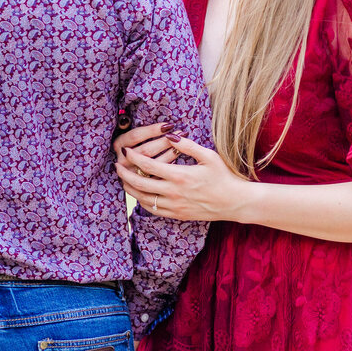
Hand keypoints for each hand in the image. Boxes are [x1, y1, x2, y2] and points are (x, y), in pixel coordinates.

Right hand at [113, 122, 179, 173]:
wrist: (129, 166)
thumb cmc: (135, 145)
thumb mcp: (133, 135)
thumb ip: (141, 130)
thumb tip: (162, 124)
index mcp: (119, 144)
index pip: (136, 136)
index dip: (152, 130)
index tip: (168, 125)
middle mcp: (122, 159)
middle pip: (146, 150)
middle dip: (164, 141)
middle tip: (180, 133)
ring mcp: (130, 173)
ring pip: (152, 163)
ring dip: (170, 152)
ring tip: (182, 143)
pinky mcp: (139, 183)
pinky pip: (156, 175)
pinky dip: (169, 165)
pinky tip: (178, 156)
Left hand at [116, 136, 252, 221]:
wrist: (234, 202)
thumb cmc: (224, 176)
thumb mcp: (208, 156)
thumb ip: (187, 145)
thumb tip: (168, 135)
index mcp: (179, 176)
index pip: (148, 166)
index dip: (133, 157)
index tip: (126, 150)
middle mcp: (173, 193)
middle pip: (139, 184)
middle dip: (124, 174)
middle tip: (117, 166)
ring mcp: (174, 206)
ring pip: (143, 199)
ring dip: (130, 189)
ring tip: (124, 180)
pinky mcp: (177, 215)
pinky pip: (153, 210)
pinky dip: (142, 201)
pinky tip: (140, 194)